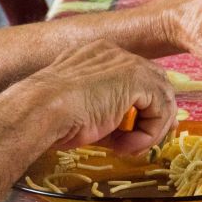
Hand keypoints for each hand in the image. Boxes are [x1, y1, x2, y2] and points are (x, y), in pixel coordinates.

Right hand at [25, 40, 175, 154]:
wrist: (39, 110)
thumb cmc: (49, 116)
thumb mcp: (81, 111)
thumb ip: (107, 114)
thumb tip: (126, 134)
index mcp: (97, 56)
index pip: (134, 78)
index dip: (140, 108)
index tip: (132, 135)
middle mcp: (114, 53)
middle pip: (155, 82)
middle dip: (155, 116)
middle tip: (143, 142)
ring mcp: (127, 62)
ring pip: (162, 97)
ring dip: (151, 129)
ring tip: (128, 147)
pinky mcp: (136, 78)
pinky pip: (160, 109)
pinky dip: (149, 133)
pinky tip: (125, 144)